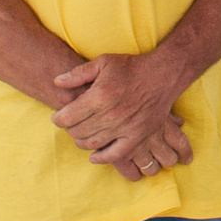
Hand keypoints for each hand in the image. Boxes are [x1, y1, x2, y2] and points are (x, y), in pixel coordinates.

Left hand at [52, 51, 195, 178]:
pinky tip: (94, 156)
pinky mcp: (137, 136)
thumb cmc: (132, 67)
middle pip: (78, 131)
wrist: (163, 75)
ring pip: (92, 144)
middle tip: (70, 124)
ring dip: (81, 142)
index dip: (58, 118)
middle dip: (69, 128)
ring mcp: (124, 127)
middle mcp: (110, 114)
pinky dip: (101, 158)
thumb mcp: (103, 62)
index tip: (58, 116)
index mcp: (99, 96)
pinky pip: (115, 154)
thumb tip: (57, 81)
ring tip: (81, 134)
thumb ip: (78, 73)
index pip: (67, 117)